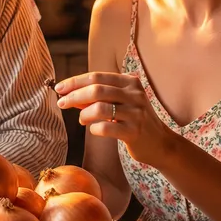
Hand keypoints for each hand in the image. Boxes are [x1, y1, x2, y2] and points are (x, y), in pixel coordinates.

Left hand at [55, 71, 172, 166]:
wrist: (160, 143)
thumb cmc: (134, 120)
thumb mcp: (120, 102)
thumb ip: (97, 97)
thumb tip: (69, 94)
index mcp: (130, 82)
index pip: (96, 76)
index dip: (75, 81)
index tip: (59, 88)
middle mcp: (135, 94)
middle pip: (96, 89)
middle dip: (74, 96)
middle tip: (61, 103)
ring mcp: (136, 113)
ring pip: (99, 108)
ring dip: (84, 114)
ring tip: (81, 120)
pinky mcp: (134, 132)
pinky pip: (106, 128)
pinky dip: (94, 128)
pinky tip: (94, 130)